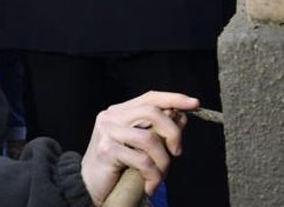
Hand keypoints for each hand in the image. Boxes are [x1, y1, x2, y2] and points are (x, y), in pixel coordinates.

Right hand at [81, 91, 196, 205]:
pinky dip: (153, 176)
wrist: (89, 186)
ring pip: (150, 139)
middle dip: (173, 133)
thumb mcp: (139, 146)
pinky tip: (149, 185)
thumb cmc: (117, 167)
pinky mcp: (107, 150)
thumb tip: (180, 116)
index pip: (150, 98)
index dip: (173, 98)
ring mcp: (107, 132)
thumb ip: (156, 130)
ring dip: (163, 162)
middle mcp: (111, 117)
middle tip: (177, 152)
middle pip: (152, 112)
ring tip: (159, 176)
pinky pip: (142, 160)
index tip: (194, 104)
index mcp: (119, 112)